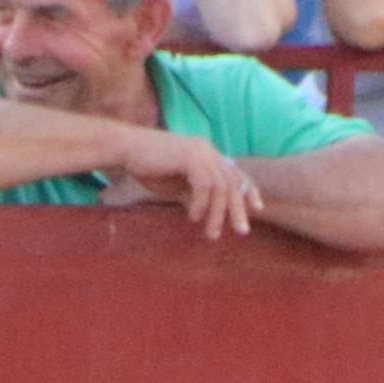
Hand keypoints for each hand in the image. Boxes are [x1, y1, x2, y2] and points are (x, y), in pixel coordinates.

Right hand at [99, 126, 258, 236]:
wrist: (126, 148)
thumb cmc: (147, 165)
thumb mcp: (177, 182)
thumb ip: (194, 191)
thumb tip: (207, 209)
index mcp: (208, 154)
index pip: (236, 173)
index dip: (249, 191)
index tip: (257, 209)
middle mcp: (208, 150)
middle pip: (233, 182)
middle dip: (238, 209)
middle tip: (242, 231)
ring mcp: (200, 151)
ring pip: (220, 187)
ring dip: (217, 214)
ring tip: (211, 234)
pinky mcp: (189, 156)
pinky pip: (204, 185)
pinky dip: (201, 204)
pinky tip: (194, 217)